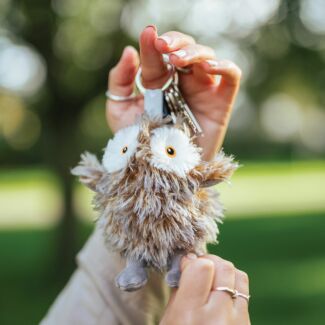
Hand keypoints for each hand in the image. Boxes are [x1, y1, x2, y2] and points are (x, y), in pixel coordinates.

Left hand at [106, 25, 240, 159]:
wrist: (159, 171)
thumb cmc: (139, 144)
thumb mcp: (119, 112)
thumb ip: (119, 81)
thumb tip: (130, 51)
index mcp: (160, 82)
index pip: (160, 55)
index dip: (154, 43)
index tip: (149, 35)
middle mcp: (182, 83)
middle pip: (186, 49)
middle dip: (176, 42)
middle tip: (163, 46)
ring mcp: (202, 91)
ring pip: (208, 57)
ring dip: (195, 51)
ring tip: (178, 60)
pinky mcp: (220, 104)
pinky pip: (232, 76)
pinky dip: (224, 65)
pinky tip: (208, 67)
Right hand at [160, 255, 249, 324]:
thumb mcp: (169, 321)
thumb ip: (180, 291)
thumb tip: (190, 264)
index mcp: (190, 317)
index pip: (202, 268)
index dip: (193, 261)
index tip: (186, 264)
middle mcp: (217, 318)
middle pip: (224, 268)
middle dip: (210, 262)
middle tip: (200, 267)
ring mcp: (237, 324)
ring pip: (239, 276)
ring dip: (225, 271)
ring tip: (213, 278)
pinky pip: (244, 294)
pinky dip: (233, 286)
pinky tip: (221, 294)